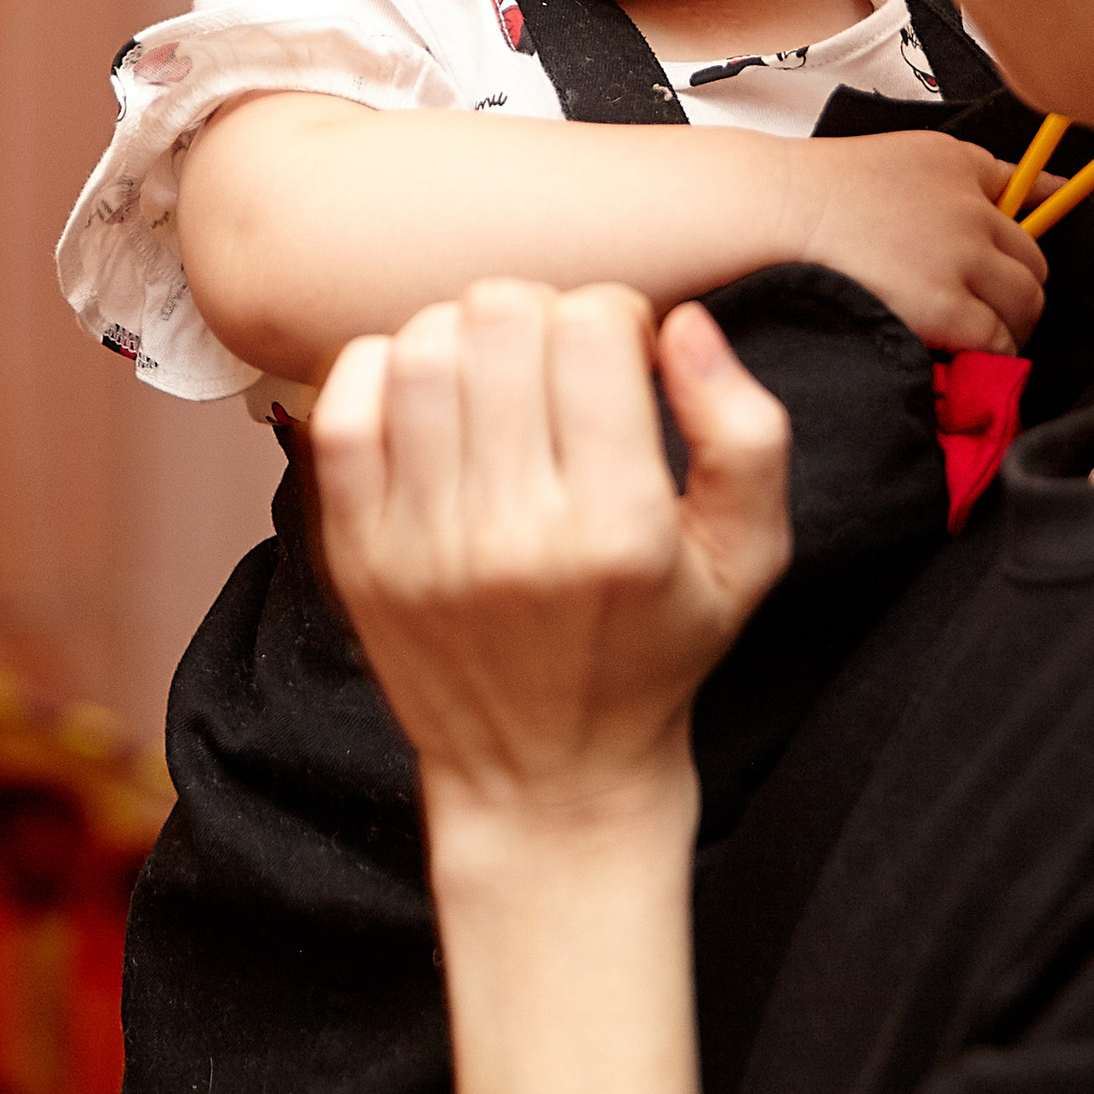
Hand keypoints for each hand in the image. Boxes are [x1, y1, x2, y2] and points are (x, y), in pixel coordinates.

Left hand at [312, 281, 791, 823]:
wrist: (545, 779)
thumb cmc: (655, 652)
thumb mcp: (749, 558)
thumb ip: (748, 433)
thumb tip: (683, 322)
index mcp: (620, 529)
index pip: (593, 329)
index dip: (616, 317)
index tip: (623, 359)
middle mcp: (515, 534)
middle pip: (501, 319)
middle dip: (541, 314)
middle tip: (557, 365)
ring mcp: (422, 546)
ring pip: (423, 350)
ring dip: (465, 337)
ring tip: (495, 379)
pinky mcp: (357, 556)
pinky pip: (343, 410)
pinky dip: (383, 372)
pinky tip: (430, 401)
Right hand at [794, 128, 1046, 352]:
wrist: (777, 210)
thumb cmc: (809, 190)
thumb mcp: (886, 163)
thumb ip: (930, 186)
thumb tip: (952, 226)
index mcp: (955, 162)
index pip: (1024, 180)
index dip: (1047, 198)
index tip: (1067, 198)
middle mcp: (971, 207)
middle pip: (1035, 257)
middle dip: (1020, 286)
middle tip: (995, 309)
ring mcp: (963, 256)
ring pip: (1027, 302)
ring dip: (1012, 324)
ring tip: (983, 339)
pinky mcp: (949, 306)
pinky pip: (999, 341)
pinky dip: (992, 355)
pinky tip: (967, 358)